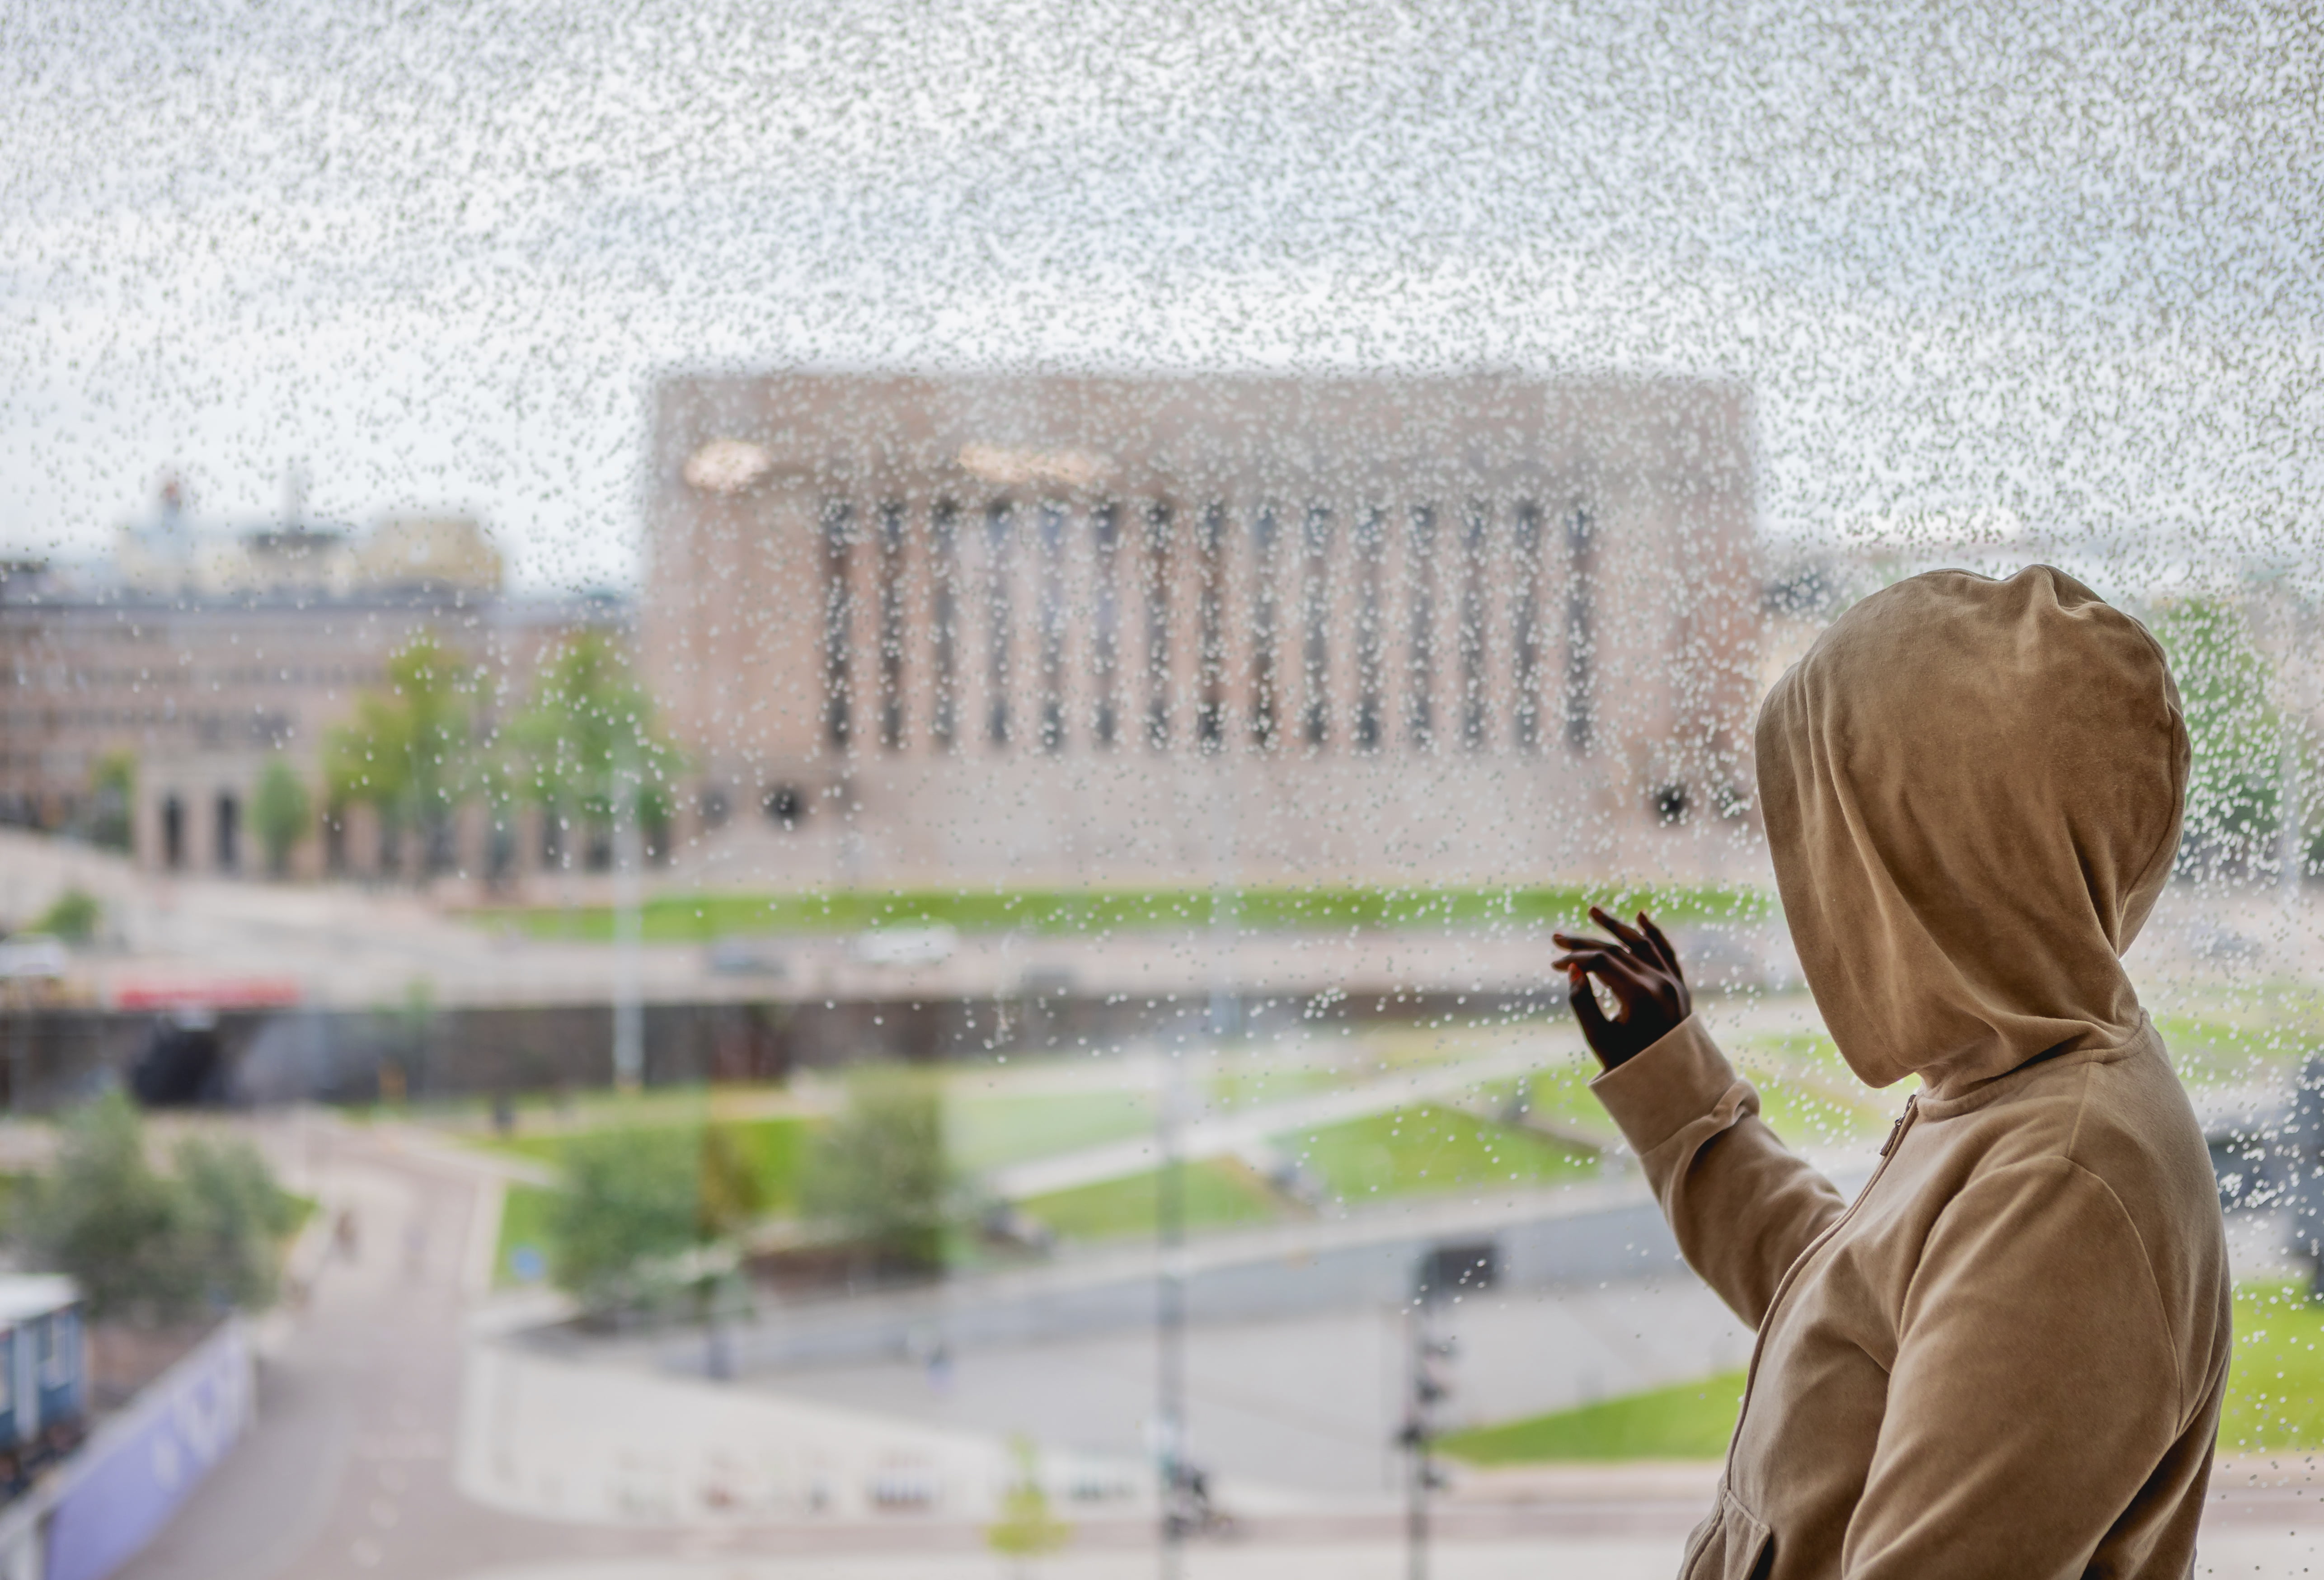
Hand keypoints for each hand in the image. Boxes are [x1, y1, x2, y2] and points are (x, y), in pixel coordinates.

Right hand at [1551, 906, 1691, 1070]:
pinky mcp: (1679, 987)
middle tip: (1556, 938)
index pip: (1602, 961)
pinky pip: (1666, 953)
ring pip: (1642, 944)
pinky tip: (1640, 916)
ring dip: (1616, 926)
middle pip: (1617, 950)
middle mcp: (1660, 983)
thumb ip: (1582, 1001)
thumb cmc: (1630, 1065)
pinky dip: (1653, 934)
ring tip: (1593, 911)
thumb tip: (1572, 968)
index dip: (1575, 958)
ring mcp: (1673, 983)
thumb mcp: (1598, 1038)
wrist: (1673, 1086)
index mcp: (1640, 995)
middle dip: (1585, 943)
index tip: (1554, 964)